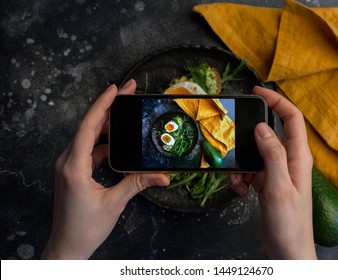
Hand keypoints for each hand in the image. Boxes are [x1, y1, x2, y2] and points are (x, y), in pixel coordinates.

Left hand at [41, 80, 169, 258]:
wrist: (67, 246)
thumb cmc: (85, 228)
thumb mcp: (115, 203)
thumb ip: (138, 184)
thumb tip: (163, 176)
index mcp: (74, 167)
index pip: (87, 127)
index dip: (101, 105)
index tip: (116, 89)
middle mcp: (68, 161)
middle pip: (88, 126)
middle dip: (108, 108)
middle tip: (127, 93)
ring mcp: (69, 165)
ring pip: (88, 137)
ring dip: (106, 125)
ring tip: (126, 115)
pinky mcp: (73, 171)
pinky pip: (89, 150)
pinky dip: (104, 143)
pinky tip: (119, 144)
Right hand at [230, 86, 315, 258]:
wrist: (286, 249)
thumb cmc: (288, 221)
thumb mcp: (279, 186)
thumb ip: (272, 155)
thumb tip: (261, 128)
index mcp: (297, 156)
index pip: (291, 118)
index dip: (276, 101)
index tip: (256, 92)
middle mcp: (288, 160)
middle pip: (268, 135)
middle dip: (248, 138)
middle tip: (232, 140)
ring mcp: (277, 172)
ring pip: (254, 154)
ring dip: (241, 164)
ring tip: (238, 181)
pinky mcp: (267, 183)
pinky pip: (250, 170)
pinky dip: (241, 177)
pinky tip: (240, 190)